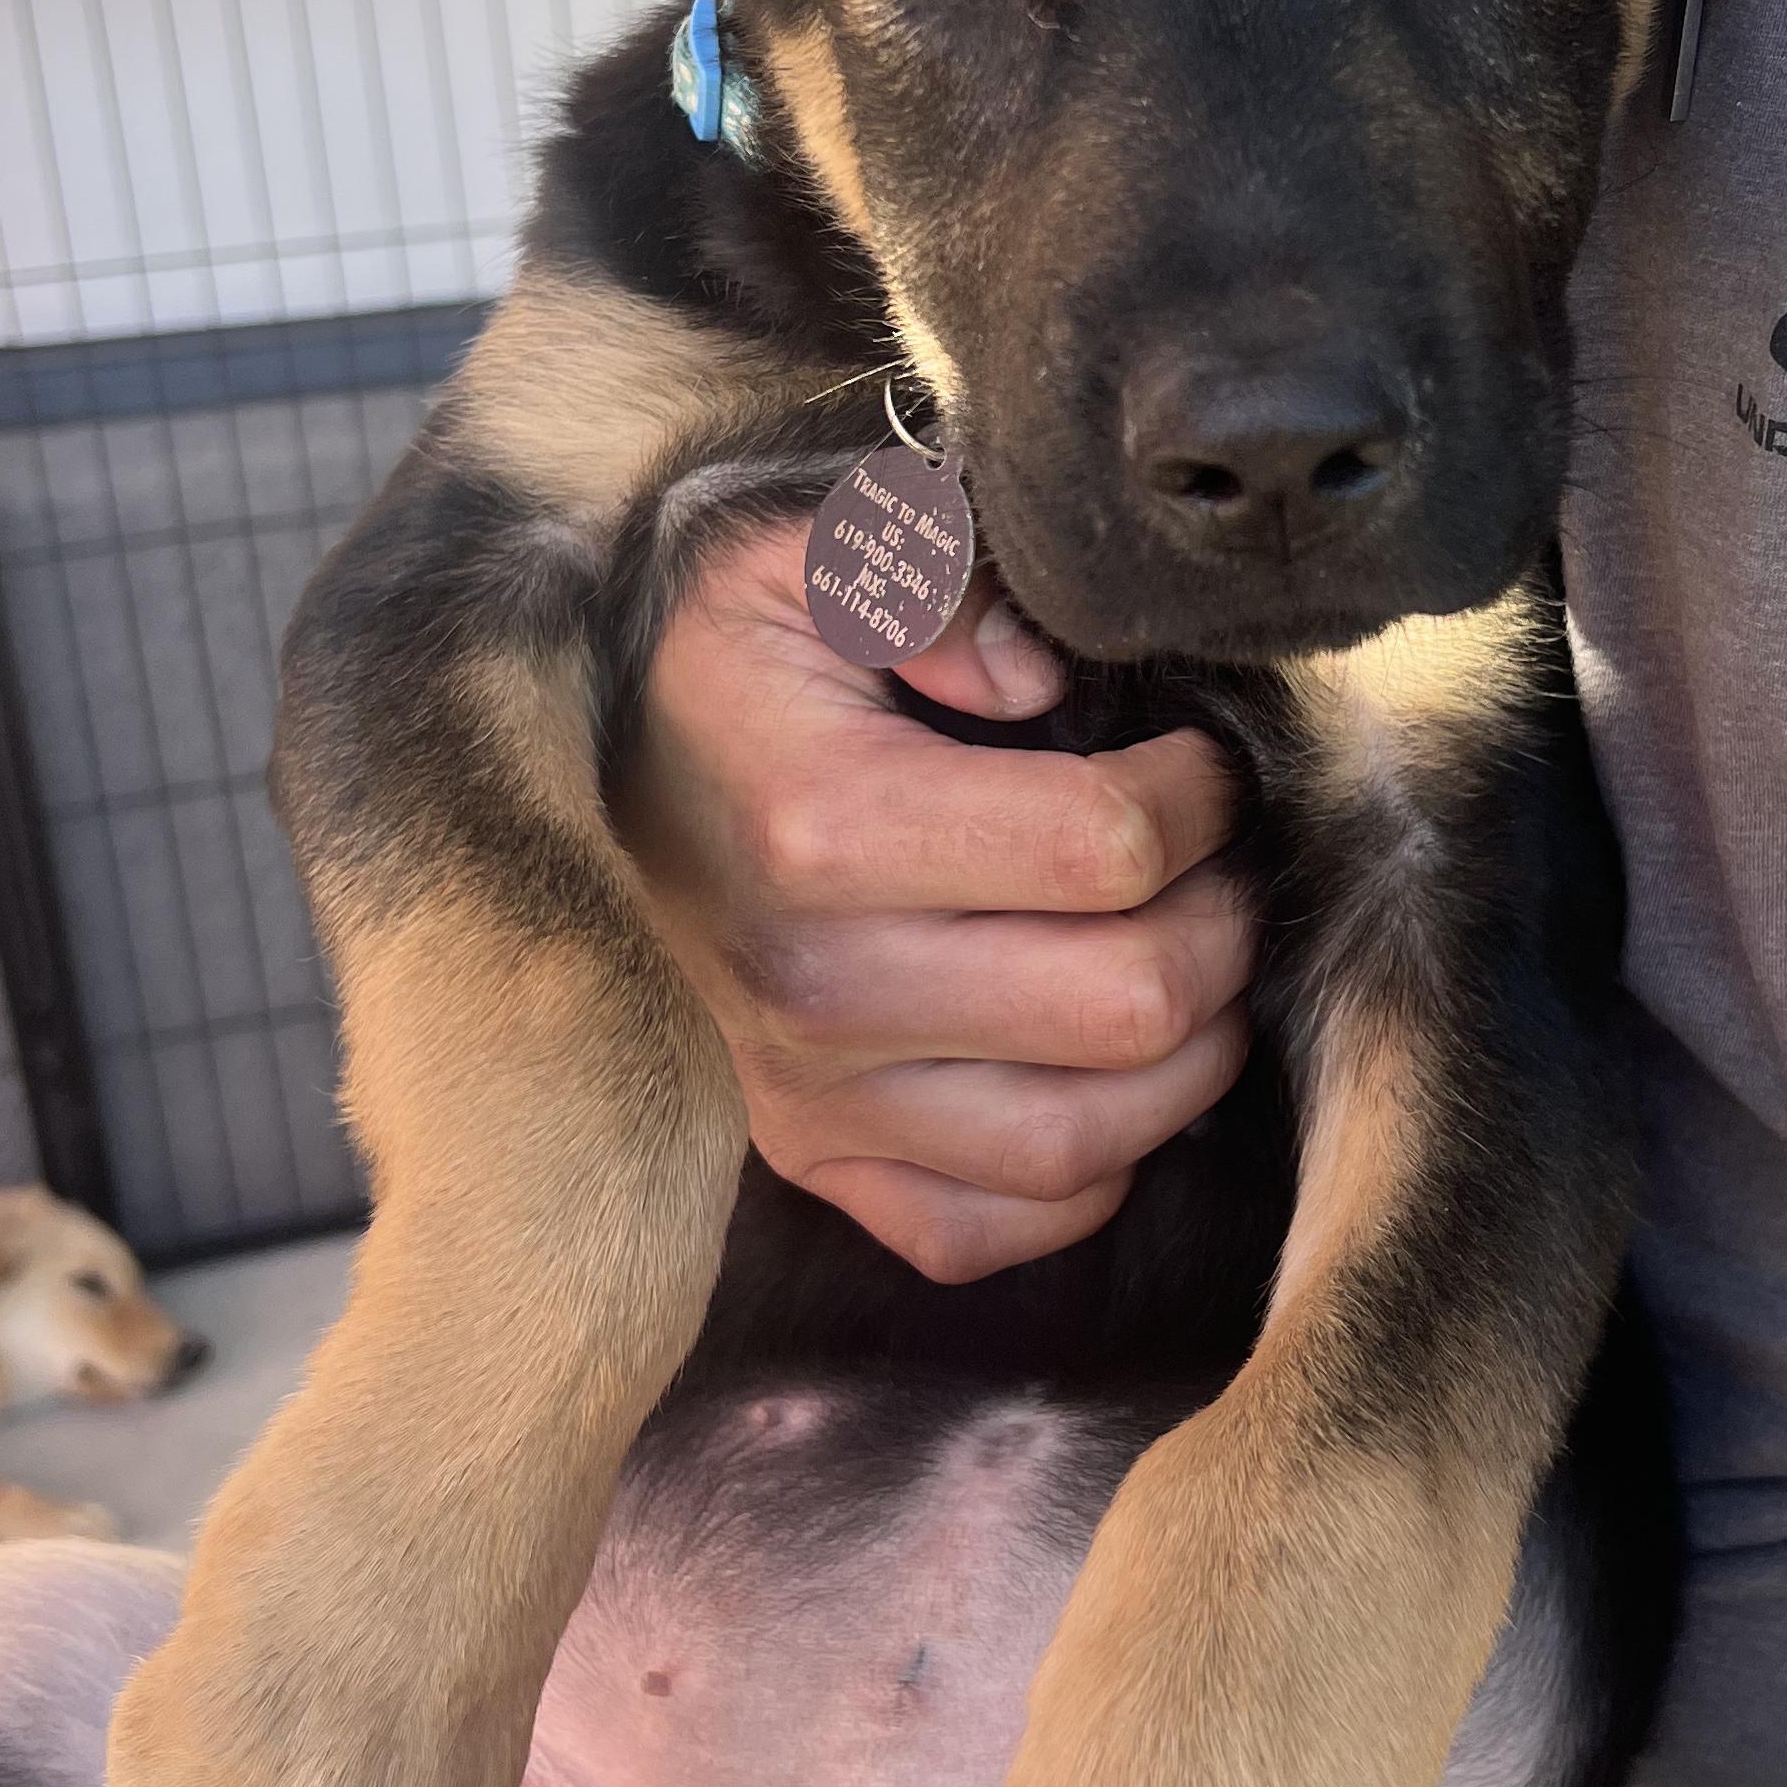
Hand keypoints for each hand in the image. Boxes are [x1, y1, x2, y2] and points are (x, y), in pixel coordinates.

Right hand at [619, 513, 1254, 1280]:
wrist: (570, 772)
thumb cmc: (722, 658)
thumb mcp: (799, 553)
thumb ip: (928, 573)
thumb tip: (1034, 676)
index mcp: (822, 822)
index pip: (1110, 849)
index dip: (1200, 800)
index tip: (1196, 762)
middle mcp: (813, 983)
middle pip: (1127, 1006)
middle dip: (1217, 926)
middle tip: (1215, 867)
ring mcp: (805, 1093)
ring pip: (1085, 1143)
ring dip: (1184, 1060)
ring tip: (1188, 967)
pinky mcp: (805, 1160)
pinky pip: (983, 1233)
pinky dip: (1077, 1183)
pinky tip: (1100, 1082)